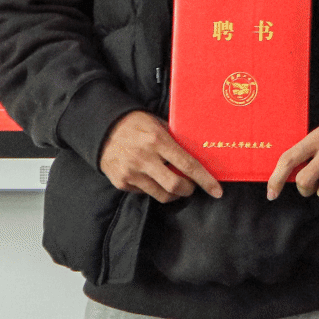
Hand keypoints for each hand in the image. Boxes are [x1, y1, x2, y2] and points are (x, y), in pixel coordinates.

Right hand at [98, 110, 221, 202]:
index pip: (187, 165)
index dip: (205, 180)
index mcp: (157, 140)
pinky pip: (146, 193)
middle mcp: (144, 158)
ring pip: (161, 195)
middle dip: (189, 189)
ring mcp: (131, 172)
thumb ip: (175, 139)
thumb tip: (198, 153)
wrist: (101, 128)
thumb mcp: (157, 123)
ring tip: (175, 185)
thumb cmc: (135, 123)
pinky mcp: (121, 182)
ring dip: (174, 193)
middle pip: (175, 185)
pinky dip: (154, 189)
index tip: (217, 190)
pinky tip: (153, 178)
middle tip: (192, 186)